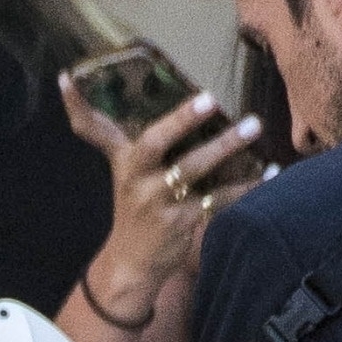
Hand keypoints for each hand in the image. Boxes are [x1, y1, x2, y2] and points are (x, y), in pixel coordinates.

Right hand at [58, 79, 262, 321]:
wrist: (132, 264)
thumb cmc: (134, 207)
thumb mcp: (121, 169)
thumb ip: (108, 132)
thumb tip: (73, 84)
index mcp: (124, 161)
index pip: (94, 130)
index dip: (78, 106)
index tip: (69, 78)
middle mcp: (137, 180)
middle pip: (155, 144)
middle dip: (180, 121)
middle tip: (210, 99)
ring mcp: (159, 202)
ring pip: (193, 170)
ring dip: (225, 147)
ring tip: (253, 126)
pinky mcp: (183, 222)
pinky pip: (220, 199)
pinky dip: (248, 186)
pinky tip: (271, 171)